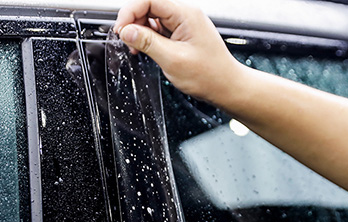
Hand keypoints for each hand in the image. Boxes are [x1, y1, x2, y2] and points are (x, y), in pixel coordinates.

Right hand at [113, 0, 243, 104]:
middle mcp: (185, 15)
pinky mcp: (182, 33)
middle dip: (134, 22)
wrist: (226, 87)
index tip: (121, 29)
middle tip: (127, 42)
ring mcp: (184, 23)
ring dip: (140, 31)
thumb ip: (148, 43)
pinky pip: (159, 29)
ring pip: (152, 18)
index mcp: (186, 14)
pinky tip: (145, 50)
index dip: (130, 11)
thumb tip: (126, 31)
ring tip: (136, 49)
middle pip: (149, 6)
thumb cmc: (209, 76)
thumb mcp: (172, 60)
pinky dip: (148, 38)